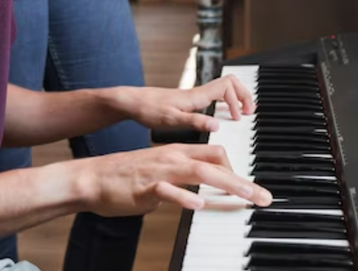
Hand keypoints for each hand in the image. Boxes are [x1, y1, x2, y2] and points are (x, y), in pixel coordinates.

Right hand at [75, 143, 271, 216]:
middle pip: (215, 162)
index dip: (236, 169)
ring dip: (227, 183)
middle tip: (263, 197)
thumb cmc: (126, 177)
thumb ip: (181, 179)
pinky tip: (198, 203)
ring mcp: (160, 171)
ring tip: (247, 196)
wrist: (94, 178)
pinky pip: (168, 190)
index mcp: (177, 153)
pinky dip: (184, 196)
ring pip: (199, 171)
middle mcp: (172, 157)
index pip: (215, 153)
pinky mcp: (145, 187)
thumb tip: (202, 193)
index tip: (250, 187)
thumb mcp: (160, 173)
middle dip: (243, 180)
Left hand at [116, 74, 254, 131]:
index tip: (238, 118)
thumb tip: (218, 124)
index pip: (228, 87)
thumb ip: (195, 122)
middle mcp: (198, 93)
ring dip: (236, 96)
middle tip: (250, 110)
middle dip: (244, 94)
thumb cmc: (148, 110)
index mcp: (197, 96)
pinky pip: (214, 96)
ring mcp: (194, 96)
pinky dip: (224, 101)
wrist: (132, 102)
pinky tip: (222, 114)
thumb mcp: (172, 120)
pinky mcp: (188, 101)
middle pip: (230, 83)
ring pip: (223, 88)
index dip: (237, 101)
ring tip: (242, 112)